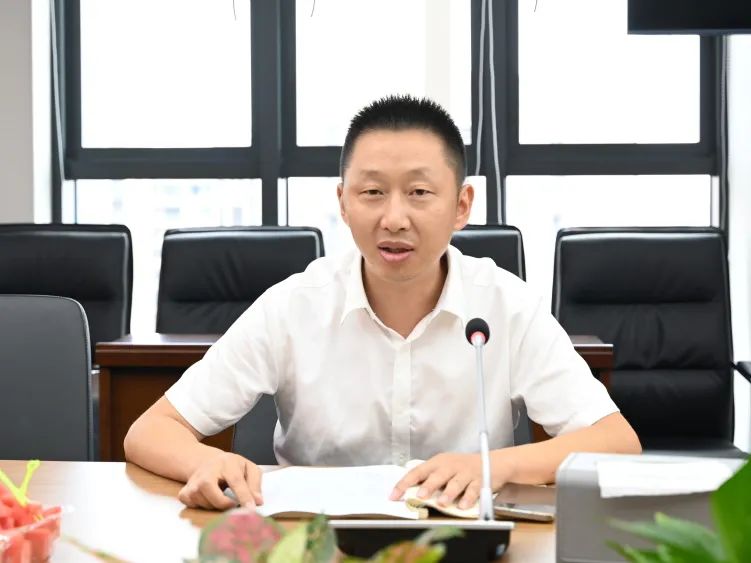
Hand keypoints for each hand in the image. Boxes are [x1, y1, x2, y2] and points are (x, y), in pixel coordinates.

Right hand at [177, 452, 262, 509]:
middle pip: (214, 494)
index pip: (236, 481)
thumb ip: (255, 483)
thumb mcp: (248, 468)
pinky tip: (209, 498)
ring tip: (221, 496)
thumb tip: (257, 501)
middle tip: (233, 504)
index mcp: (227, 463)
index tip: (251, 509)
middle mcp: (207, 472)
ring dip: (216, 506)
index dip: (244, 496)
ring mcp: (193, 482)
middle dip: (225, 504)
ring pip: (204, 503)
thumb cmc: (231, 467)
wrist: (209, 462)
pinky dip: (202, 507)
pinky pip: (193, 507)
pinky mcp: (184, 492)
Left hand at [389, 452, 511, 509]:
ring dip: (448, 493)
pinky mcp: (480, 481)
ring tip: (442, 502)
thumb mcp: (443, 468)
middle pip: (437, 475)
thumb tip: (407, 493)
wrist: (491, 462)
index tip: (393, 496)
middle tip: (420, 495)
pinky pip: (473, 490)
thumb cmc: (461, 469)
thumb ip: (428, 478)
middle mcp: (450, 466)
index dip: (404, 484)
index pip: (417, 472)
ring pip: (456, 483)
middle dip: (428, 486)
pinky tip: (463, 506)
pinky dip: (468, 498)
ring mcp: (466, 473)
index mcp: (437, 462)